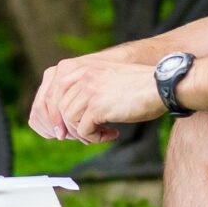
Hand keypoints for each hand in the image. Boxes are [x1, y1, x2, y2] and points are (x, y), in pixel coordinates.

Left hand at [29, 53, 163, 142]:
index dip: (50, 116)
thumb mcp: (104, 78)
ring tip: (101, 134)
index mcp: (78, 68)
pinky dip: (95, 138)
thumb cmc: (137, 84)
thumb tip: (64, 117)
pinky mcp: (97, 106)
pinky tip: (112, 133)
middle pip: (57, 110)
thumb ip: (83, 88)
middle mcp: (80, 76)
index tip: (60, 130)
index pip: (48, 94)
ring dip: (83, 134)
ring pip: (69, 122)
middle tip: (84, 136)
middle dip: (67, 128)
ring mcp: (87, 90)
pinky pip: (84, 130)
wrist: (159, 84)